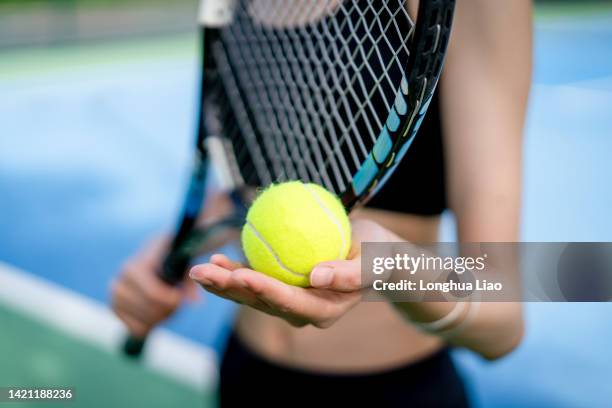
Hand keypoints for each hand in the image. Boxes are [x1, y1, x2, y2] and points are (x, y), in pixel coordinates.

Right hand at [110, 236, 199, 337]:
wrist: (154, 256)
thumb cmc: (171, 260)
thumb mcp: (184, 265)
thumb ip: (191, 281)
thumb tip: (196, 302)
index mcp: (134, 267)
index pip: (153, 295)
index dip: (172, 302)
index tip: (181, 298)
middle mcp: (119, 282)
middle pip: (150, 311)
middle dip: (169, 311)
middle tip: (177, 303)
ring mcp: (115, 297)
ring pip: (143, 323)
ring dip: (161, 318)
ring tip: (169, 305)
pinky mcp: (115, 308)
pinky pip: (136, 329)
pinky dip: (151, 326)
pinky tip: (157, 312)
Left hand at [189, 219, 392, 327]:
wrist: (377, 257)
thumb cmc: (380, 256)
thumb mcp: (375, 261)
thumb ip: (351, 273)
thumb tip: (316, 277)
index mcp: (325, 309)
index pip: (289, 302)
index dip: (263, 289)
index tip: (240, 273)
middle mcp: (304, 311)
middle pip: (262, 302)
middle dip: (230, 288)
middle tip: (202, 271)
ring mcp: (292, 302)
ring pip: (253, 296)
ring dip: (224, 283)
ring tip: (199, 268)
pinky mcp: (284, 289)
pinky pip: (256, 282)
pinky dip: (236, 272)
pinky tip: (217, 258)